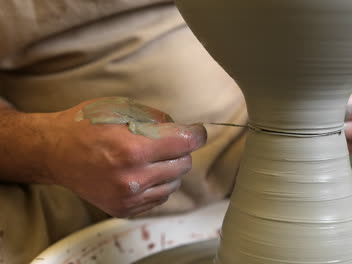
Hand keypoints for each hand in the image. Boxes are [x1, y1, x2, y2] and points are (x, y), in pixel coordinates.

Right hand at [42, 98, 206, 216]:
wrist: (53, 153)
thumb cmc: (86, 125)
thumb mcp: (120, 108)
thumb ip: (156, 118)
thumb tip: (182, 128)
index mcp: (134, 149)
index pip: (185, 144)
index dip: (196, 135)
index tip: (197, 132)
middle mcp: (133, 178)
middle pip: (184, 164)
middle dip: (180, 150)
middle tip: (165, 142)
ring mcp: (128, 198)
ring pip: (174, 183)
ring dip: (169, 169)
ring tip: (150, 158)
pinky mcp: (124, 209)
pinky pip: (159, 198)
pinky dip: (158, 184)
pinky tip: (142, 173)